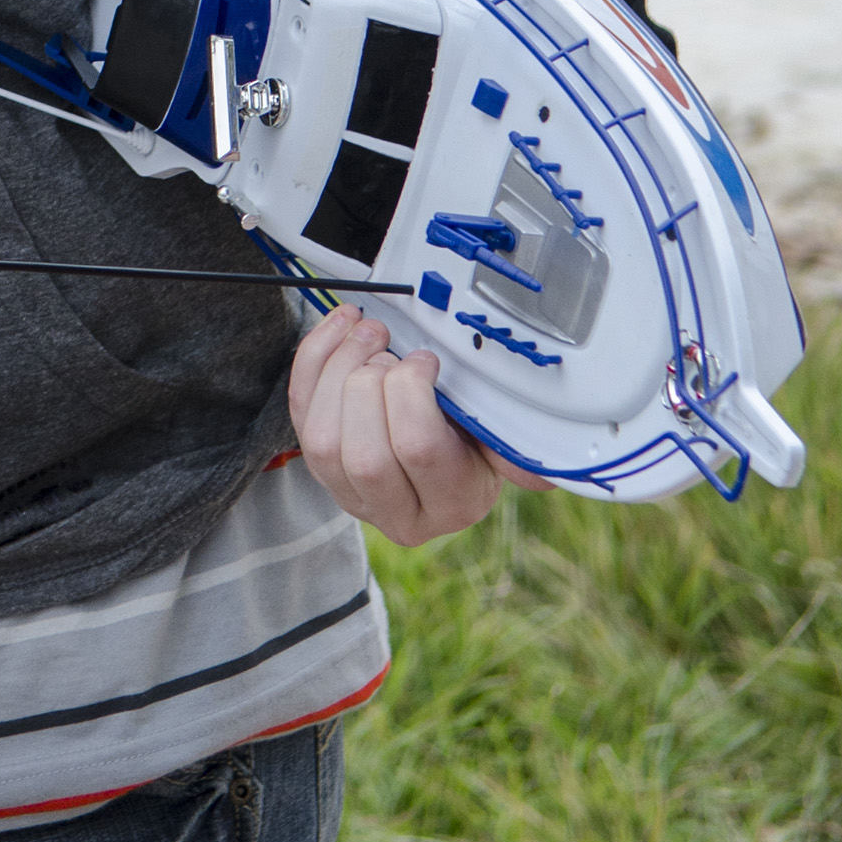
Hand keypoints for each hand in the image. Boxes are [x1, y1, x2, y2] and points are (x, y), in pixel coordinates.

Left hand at [288, 302, 540, 546]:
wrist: (442, 457)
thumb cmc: (474, 437)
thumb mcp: (504, 440)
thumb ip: (517, 444)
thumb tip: (540, 470)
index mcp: (453, 502)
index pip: (417, 450)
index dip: (412, 391)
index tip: (426, 358)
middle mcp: (398, 512)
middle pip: (364, 452)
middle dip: (370, 381)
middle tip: (390, 345)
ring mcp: (351, 495)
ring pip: (321, 437)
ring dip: (338, 368)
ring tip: (367, 332)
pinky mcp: (319, 467)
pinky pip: (301, 413)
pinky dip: (313, 361)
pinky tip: (339, 328)